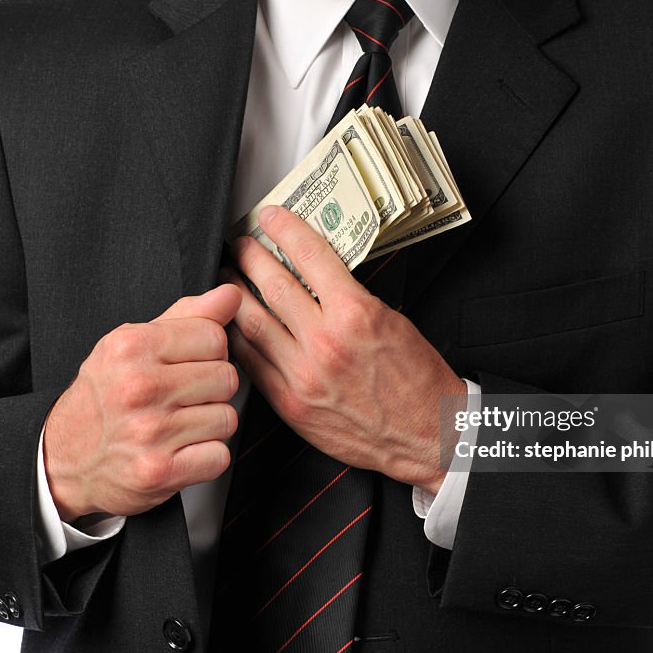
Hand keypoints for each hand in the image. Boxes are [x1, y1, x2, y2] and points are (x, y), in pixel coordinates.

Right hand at [43, 285, 242, 522]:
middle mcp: (139, 387)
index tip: (186, 365)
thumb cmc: (103, 396)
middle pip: (226, 378)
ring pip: (226, 418)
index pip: (214, 337)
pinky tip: (179, 450)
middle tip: (180, 398)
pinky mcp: (159, 471)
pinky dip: (205, 457)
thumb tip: (231, 294)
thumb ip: (186, 317)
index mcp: (132, 347)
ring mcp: (149, 431)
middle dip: (210, 389)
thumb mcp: (132, 344)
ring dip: (208, 425)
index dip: (208, 353)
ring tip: (177, 425)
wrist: (61, 457)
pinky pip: (219, 456)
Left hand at [222, 206, 465, 494]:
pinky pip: (253, 363)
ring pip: (253, 323)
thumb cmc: (416, 380)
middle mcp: (325, 342)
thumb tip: (315, 276)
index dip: (285, 229)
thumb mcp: (392, 321)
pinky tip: (233, 326)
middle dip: (249, 257)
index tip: (270, 217)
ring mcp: (303, 375)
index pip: (310, 256)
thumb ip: (349, 298)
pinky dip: (239, 340)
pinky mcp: (291, 404)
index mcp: (356, 314)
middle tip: (240, 245)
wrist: (427, 435)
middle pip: (272, 285)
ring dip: (233, 296)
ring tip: (225, 280)